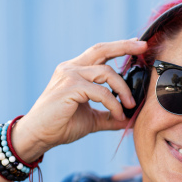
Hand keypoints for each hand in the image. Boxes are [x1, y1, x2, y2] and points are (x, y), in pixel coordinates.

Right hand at [11, 39, 147, 160]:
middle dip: (124, 47)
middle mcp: (70, 68)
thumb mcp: (91, 119)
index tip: (138, 45)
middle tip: (144, 48)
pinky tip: (118, 114)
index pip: (99, 52)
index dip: (119, 47)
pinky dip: (113, 103)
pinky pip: (101, 92)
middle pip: (101, 49)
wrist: (38, 136)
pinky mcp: (70, 88)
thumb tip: (130, 118)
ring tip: (130, 106)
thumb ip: (109, 115)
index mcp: (74, 71)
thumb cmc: (60, 126)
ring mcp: (69, 75)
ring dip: (122, 89)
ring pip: (106, 73)